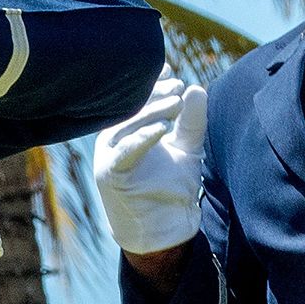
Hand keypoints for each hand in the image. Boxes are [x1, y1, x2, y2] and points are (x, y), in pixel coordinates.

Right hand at [94, 74, 207, 256]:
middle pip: (130, 109)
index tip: (172, 73)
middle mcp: (113, 140)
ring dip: (152, 112)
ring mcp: (108, 157)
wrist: (166, 231)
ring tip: (177, 103)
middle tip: (178, 86)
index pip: (136, 101)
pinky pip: (124, 151)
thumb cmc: (172, 188)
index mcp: (127, 130)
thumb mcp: (186, 148)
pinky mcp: (110, 174)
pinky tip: (162, 128)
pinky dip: (142, 138)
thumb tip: (196, 88)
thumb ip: (191, 121)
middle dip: (155, 95)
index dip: (152, 84)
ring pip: (127, 126)